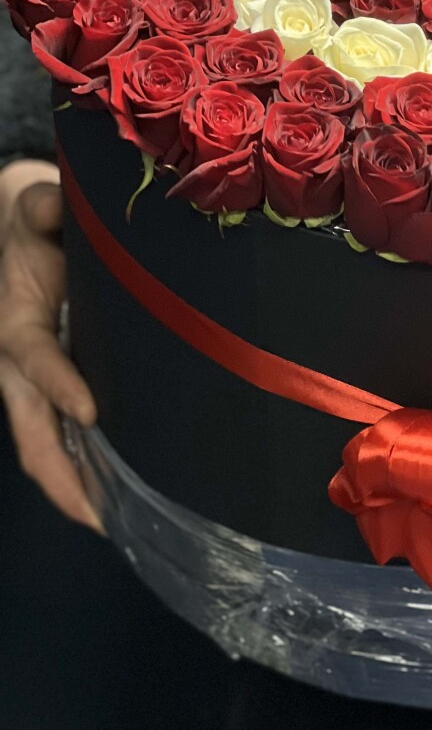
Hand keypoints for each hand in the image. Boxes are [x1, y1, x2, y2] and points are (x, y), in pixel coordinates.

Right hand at [0, 160, 101, 531]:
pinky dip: (84, 473)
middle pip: (32, 430)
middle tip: (99, 514)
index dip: (58, 383)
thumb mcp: (34, 207)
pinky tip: (117, 501)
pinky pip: (62, 441)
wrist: (23, 229)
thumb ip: (41, 207)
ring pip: (45, 447)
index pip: (35, 359)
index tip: (90, 410)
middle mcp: (18, 365)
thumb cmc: (36, 223)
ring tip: (114, 524)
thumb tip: (51, 205)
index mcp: (15, 324)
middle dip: (62, 475)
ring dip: (75, 487)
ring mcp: (33, 385)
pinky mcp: (54, 390)